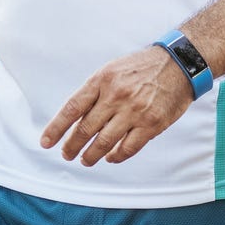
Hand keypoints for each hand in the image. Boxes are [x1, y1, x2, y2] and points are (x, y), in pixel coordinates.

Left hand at [40, 45, 193, 165]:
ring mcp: (134, 111)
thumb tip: (74, 119)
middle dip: (72, 146)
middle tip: (67, 155)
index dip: (56, 128)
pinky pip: (128, 148)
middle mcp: (116, 96)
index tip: (46, 142)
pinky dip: (116, 156)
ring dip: (91, 155)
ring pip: (104, 143)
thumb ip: (95, 92)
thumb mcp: (112, 70)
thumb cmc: (142, 68)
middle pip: (86, 129)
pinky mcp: (151, 124)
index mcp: (102, 80)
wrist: (178, 64)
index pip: (72, 108)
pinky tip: (110, 157)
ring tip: (85, 160)